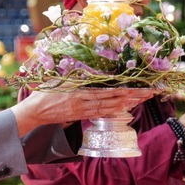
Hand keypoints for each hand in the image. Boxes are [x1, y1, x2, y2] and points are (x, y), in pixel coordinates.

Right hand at [11, 87, 153, 136]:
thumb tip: (91, 68)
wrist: (35, 111)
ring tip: (142, 100)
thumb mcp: (60, 79)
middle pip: (113, 99)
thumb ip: (76, 75)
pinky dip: (114, 111)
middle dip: (132, 96)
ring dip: (127, 104)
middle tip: (149, 93)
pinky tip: (124, 108)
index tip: (136, 86)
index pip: (106, 90)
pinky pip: (101, 113)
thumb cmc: (45, 92)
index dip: (123, 89)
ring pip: (109, 107)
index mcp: (79, 90)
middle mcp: (83, 101)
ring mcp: (83, 110)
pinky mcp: (80, 116)